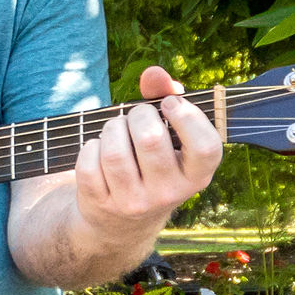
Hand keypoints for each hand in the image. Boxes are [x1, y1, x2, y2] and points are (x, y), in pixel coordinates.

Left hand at [70, 66, 222, 233]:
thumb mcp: (169, 137)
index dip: (187, 116)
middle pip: (150, 138)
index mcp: (196, 176)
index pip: (206, 147)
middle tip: (137, 118)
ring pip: (115, 151)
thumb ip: (166, 96)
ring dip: (112, 129)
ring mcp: (134, 203)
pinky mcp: (101, 205)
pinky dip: (90, 147)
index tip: (169, 104)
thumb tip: (154, 73)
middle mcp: (168, 194)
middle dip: (138, 114)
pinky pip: (88, 163)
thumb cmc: (150, 162)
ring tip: (116, 131)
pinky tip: (99, 151)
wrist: (121, 221)